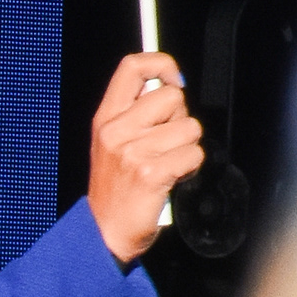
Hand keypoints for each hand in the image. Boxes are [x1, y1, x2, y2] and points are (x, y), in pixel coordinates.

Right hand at [87, 53, 207, 261]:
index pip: (132, 67)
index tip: (174, 79)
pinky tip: (173, 177)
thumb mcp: (111, 143)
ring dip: (187, 146)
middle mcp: (116, 130)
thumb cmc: (114, 189)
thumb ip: (134, 111)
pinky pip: (193, 154)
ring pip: (189, 127)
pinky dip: (190, 167)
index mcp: (106, 117)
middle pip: (172, 97)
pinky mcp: (151, 173)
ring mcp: (132, 151)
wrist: (104, 232)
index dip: (162, 64)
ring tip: (168, 163)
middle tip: (166, 142)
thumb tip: (167, 84)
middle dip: (180, 118)